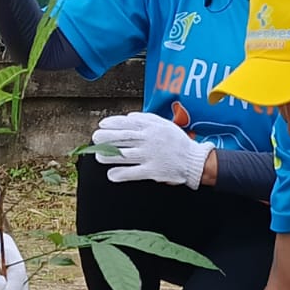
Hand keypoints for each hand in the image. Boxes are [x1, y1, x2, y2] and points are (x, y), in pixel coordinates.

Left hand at [92, 112, 213, 188]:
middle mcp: (149, 140)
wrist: (194, 160)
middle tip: (95, 138)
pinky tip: (111, 174)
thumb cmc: (178, 142)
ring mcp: (150, 155)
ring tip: (98, 156)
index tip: (102, 125)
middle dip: (106, 137)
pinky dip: (121, 173)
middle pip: (123, 137)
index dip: (113, 123)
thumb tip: (129, 115)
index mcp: (152, 127)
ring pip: (124, 154)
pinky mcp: (153, 170)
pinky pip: (134, 172)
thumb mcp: (165, 124)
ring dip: (109, 155)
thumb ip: (148, 118)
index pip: (128, 123)